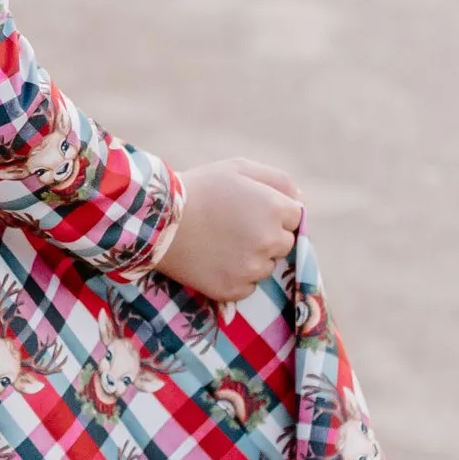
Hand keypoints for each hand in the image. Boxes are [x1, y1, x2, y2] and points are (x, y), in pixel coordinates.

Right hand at [156, 159, 302, 303]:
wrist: (157, 221)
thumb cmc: (199, 188)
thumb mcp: (238, 169)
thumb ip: (277, 180)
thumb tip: (301, 200)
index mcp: (275, 209)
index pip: (294, 217)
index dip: (272, 211)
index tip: (248, 209)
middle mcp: (270, 241)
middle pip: (284, 243)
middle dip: (266, 235)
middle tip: (234, 227)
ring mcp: (253, 269)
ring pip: (266, 266)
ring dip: (253, 257)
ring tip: (221, 243)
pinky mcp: (235, 290)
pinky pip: (248, 285)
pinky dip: (236, 276)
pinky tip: (215, 260)